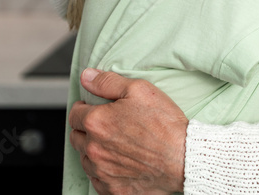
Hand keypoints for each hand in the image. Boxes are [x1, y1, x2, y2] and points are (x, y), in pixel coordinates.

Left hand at [69, 69, 187, 194]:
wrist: (183, 158)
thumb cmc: (164, 124)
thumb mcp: (140, 90)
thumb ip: (108, 82)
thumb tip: (86, 76)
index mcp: (97, 122)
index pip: (74, 114)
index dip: (84, 109)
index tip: (94, 109)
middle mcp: (93, 148)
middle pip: (76, 137)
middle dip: (87, 130)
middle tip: (107, 126)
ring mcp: (101, 171)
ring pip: (85, 159)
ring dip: (94, 151)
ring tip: (116, 145)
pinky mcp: (111, 189)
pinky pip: (97, 180)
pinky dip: (103, 171)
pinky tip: (120, 163)